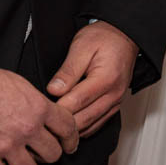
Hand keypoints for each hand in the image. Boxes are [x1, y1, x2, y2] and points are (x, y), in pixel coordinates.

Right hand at [0, 64, 78, 164]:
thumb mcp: (21, 85)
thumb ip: (37, 103)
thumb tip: (47, 116)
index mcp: (39, 108)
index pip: (69, 129)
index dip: (72, 140)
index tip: (69, 146)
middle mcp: (27, 128)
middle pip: (53, 155)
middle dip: (47, 155)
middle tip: (39, 154)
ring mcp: (7, 145)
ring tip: (18, 162)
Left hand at [48, 20, 137, 137]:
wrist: (124, 36)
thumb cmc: (104, 38)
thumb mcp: (81, 46)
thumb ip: (68, 70)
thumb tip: (54, 90)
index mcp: (106, 79)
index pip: (76, 103)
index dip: (56, 108)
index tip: (41, 107)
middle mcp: (114, 94)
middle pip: (82, 120)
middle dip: (61, 122)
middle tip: (44, 116)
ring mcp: (116, 102)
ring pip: (89, 127)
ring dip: (70, 128)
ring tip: (53, 120)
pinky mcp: (114, 106)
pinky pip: (95, 126)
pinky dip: (80, 127)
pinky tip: (68, 121)